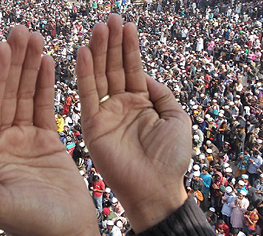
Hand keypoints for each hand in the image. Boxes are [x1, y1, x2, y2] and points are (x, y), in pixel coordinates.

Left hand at [0, 26, 104, 235]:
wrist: (66, 235)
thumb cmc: (30, 223)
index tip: (2, 48)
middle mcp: (0, 143)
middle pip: (5, 95)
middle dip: (12, 62)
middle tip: (20, 30)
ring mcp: (23, 140)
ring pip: (24, 96)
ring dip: (28, 67)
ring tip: (34, 38)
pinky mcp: (46, 141)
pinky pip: (43, 107)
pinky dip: (44, 85)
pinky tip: (45, 62)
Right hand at [76, 14, 190, 232]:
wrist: (156, 188)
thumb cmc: (171, 157)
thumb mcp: (177, 118)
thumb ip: (162, 94)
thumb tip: (148, 76)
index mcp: (142, 103)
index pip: (133, 69)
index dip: (130, 47)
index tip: (126, 25)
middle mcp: (122, 106)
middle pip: (115, 68)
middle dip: (113, 44)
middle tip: (109, 19)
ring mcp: (106, 115)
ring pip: (100, 77)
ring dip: (99, 53)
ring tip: (99, 29)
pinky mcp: (93, 126)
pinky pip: (88, 96)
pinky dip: (85, 74)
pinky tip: (85, 53)